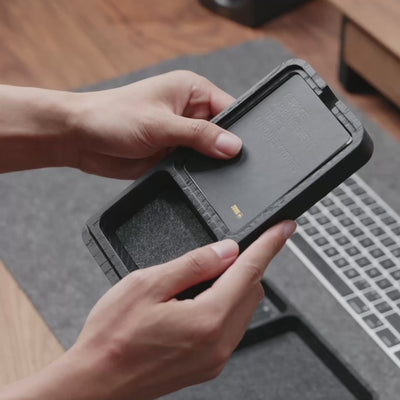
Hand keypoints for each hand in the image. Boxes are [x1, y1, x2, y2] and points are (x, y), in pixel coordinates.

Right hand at [0, 221, 294, 399]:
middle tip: (225, 253)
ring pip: (243, 310)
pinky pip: (230, 327)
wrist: (94, 383)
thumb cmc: (112, 338)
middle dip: (247, 266)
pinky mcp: (207, 366)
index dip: (270, 245)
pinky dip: (225, 306)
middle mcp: (218, 343)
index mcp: (207, 319)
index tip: (284, 229)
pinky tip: (198, 301)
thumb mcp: (147, 284)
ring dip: (235, 287)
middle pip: (252, 291)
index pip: (250, 270)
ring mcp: (215, 358)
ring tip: (203, 278)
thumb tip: (225, 251)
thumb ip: (194, 264)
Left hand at [67, 70, 240, 177]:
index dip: (238, 130)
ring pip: (208, 152)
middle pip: (221, 133)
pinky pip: (192, 166)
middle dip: (224, 149)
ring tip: (208, 172)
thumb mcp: (161, 124)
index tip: (244, 151)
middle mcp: (188, 112)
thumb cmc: (112, 117)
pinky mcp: (171, 154)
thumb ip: (199, 135)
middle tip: (230, 166)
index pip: (228, 108)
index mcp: (191, 91)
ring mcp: (180, 135)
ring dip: (208, 163)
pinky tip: (197, 179)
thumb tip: (233, 145)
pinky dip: (195, 173)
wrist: (80, 138)